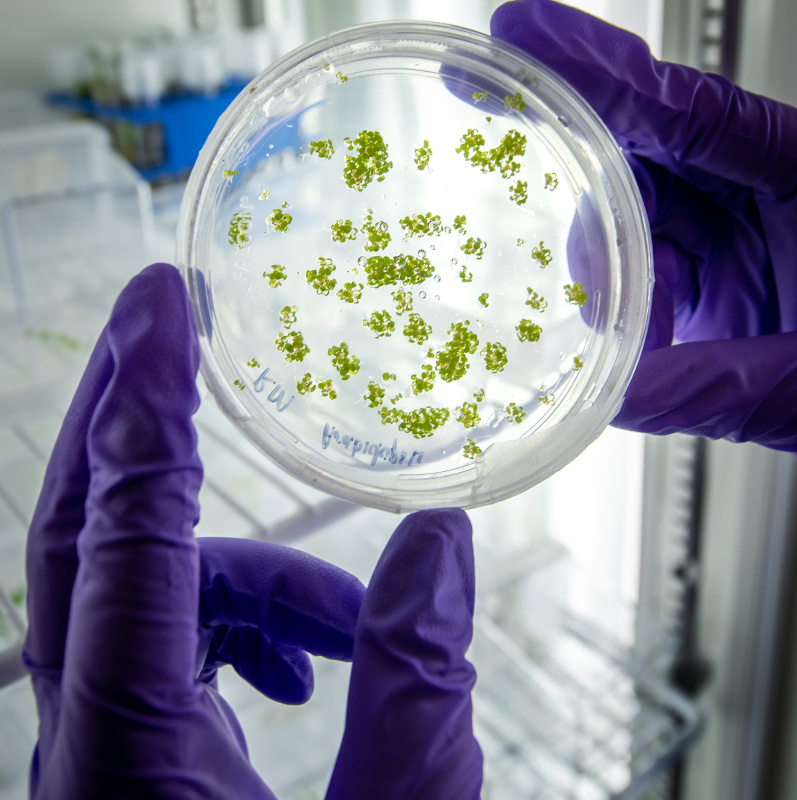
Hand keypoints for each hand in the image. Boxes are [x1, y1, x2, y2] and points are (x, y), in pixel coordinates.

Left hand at [23, 263, 481, 797]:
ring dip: (260, 581)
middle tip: (171, 323)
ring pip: (159, 592)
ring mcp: (102, 743)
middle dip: (127, 413)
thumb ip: (421, 685)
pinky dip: (247, 624)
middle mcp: (86, 740)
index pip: (123, 532)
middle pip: (79, 529)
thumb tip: (437, 538)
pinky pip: (176, 638)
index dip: (146, 402)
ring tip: (350, 635)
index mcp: (127, 757)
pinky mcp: (134, 749)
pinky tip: (304, 668)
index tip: (162, 302)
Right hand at [492, 0, 796, 450]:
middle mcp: (761, 187)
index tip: (520, 34)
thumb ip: (724, 384)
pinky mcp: (713, 269)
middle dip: (590, 195)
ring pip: (634, 217)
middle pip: (645, 154)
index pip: (688, 110)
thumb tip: (622, 399)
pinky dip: (630, 305)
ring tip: (630, 333)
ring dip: (614, 276)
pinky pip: (648, 265)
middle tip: (557, 233)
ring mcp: (734, 229)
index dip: (599, 71)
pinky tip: (640, 341)